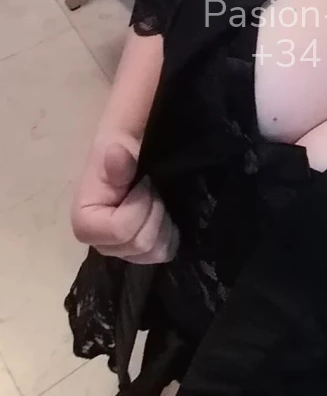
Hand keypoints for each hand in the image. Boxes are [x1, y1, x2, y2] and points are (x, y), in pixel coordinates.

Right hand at [72, 136, 179, 264]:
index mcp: (85, 220)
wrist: (137, 149)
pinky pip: (163, 254)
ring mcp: (121, 250)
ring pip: (153, 253)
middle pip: (139, 245)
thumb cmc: (126, 145)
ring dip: (165, 224)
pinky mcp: (140, 251)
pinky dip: (172, 234)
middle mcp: (100, 242)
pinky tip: (168, 214)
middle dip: (155, 213)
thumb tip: (116, 154)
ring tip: (160, 201)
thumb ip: (119, 155)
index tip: (143, 183)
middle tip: (153, 190)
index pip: (120, 232)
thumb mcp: (120, 142)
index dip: (139, 206)